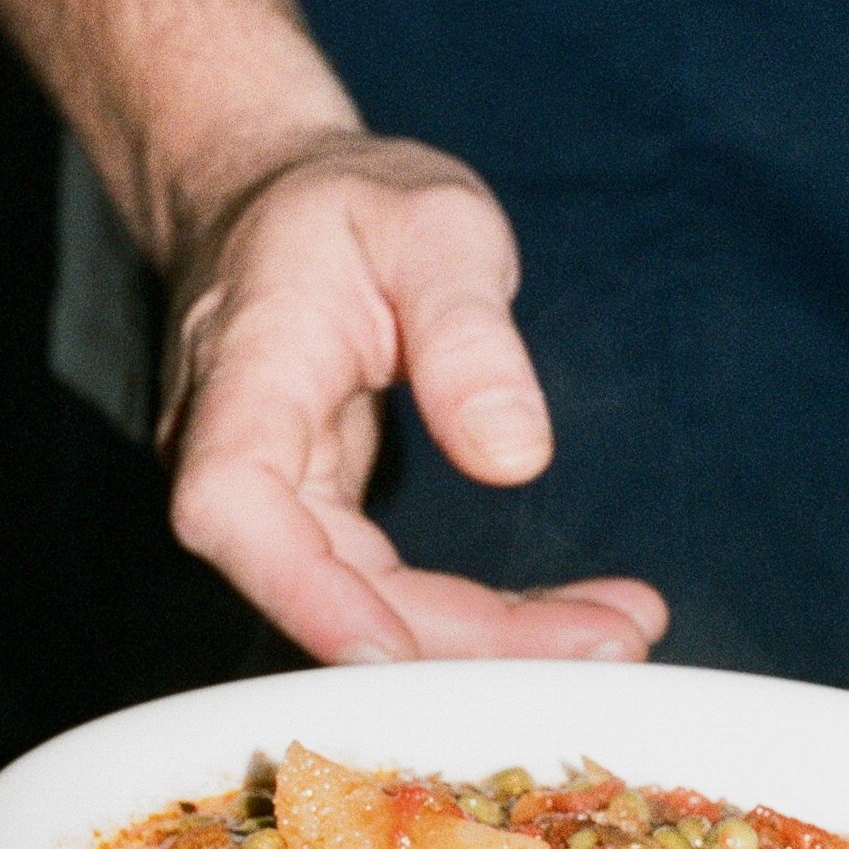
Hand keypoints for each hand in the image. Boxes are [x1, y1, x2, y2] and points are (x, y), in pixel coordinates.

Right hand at [160, 135, 668, 664]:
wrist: (279, 197)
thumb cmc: (350, 201)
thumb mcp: (434, 227)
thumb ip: (468, 334)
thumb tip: (513, 459)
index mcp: (245, 370)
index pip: (231, 502)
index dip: (303, 590)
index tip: (391, 651)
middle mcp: (236, 453)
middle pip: (322, 582)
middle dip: (459, 635)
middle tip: (605, 643)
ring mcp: (276, 495)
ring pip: (365, 603)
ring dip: (486, 640)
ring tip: (616, 633)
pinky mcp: (319, 516)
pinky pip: (390, 588)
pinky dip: (478, 614)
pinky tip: (571, 619)